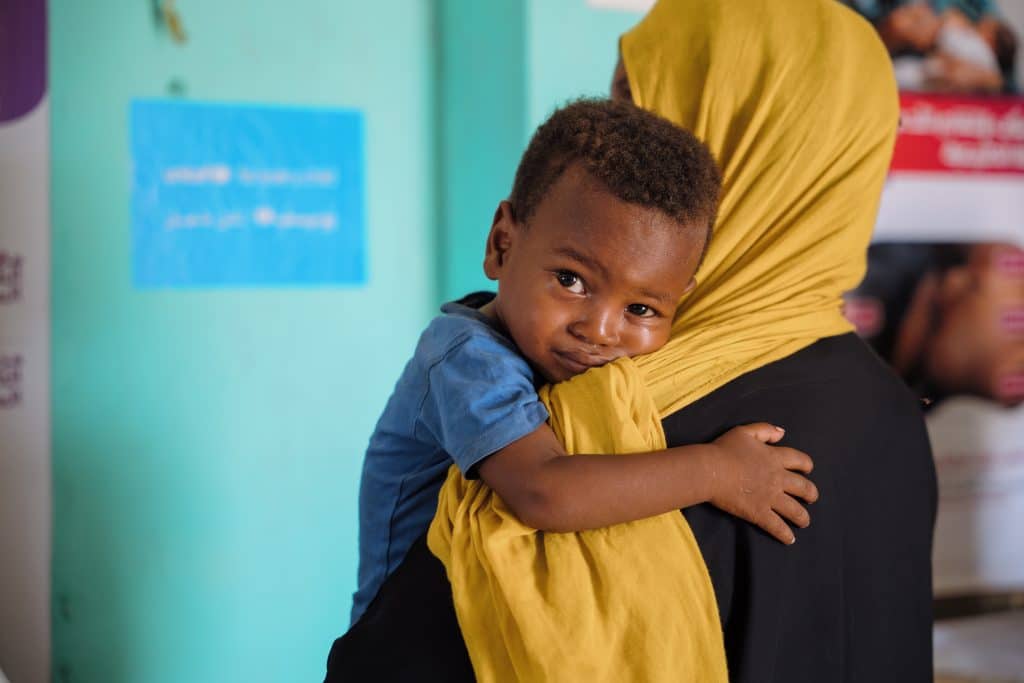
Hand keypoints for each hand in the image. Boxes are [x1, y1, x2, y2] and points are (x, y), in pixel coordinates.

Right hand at [706, 423, 817, 544]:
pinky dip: (785, 534)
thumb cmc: (724, 449)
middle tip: (811, 498)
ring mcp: (770, 497)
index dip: (807, 465)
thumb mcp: (745, 432)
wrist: (710, 470)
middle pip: (804, 488)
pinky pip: (777, 526)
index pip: (801, 461)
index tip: (807, 470)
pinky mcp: (759, 513)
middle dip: (811, 494)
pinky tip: (790, 539)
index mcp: (775, 458)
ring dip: (803, 517)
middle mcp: (778, 478)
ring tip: (804, 522)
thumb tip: (782, 433)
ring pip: (795, 510)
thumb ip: (765, 430)